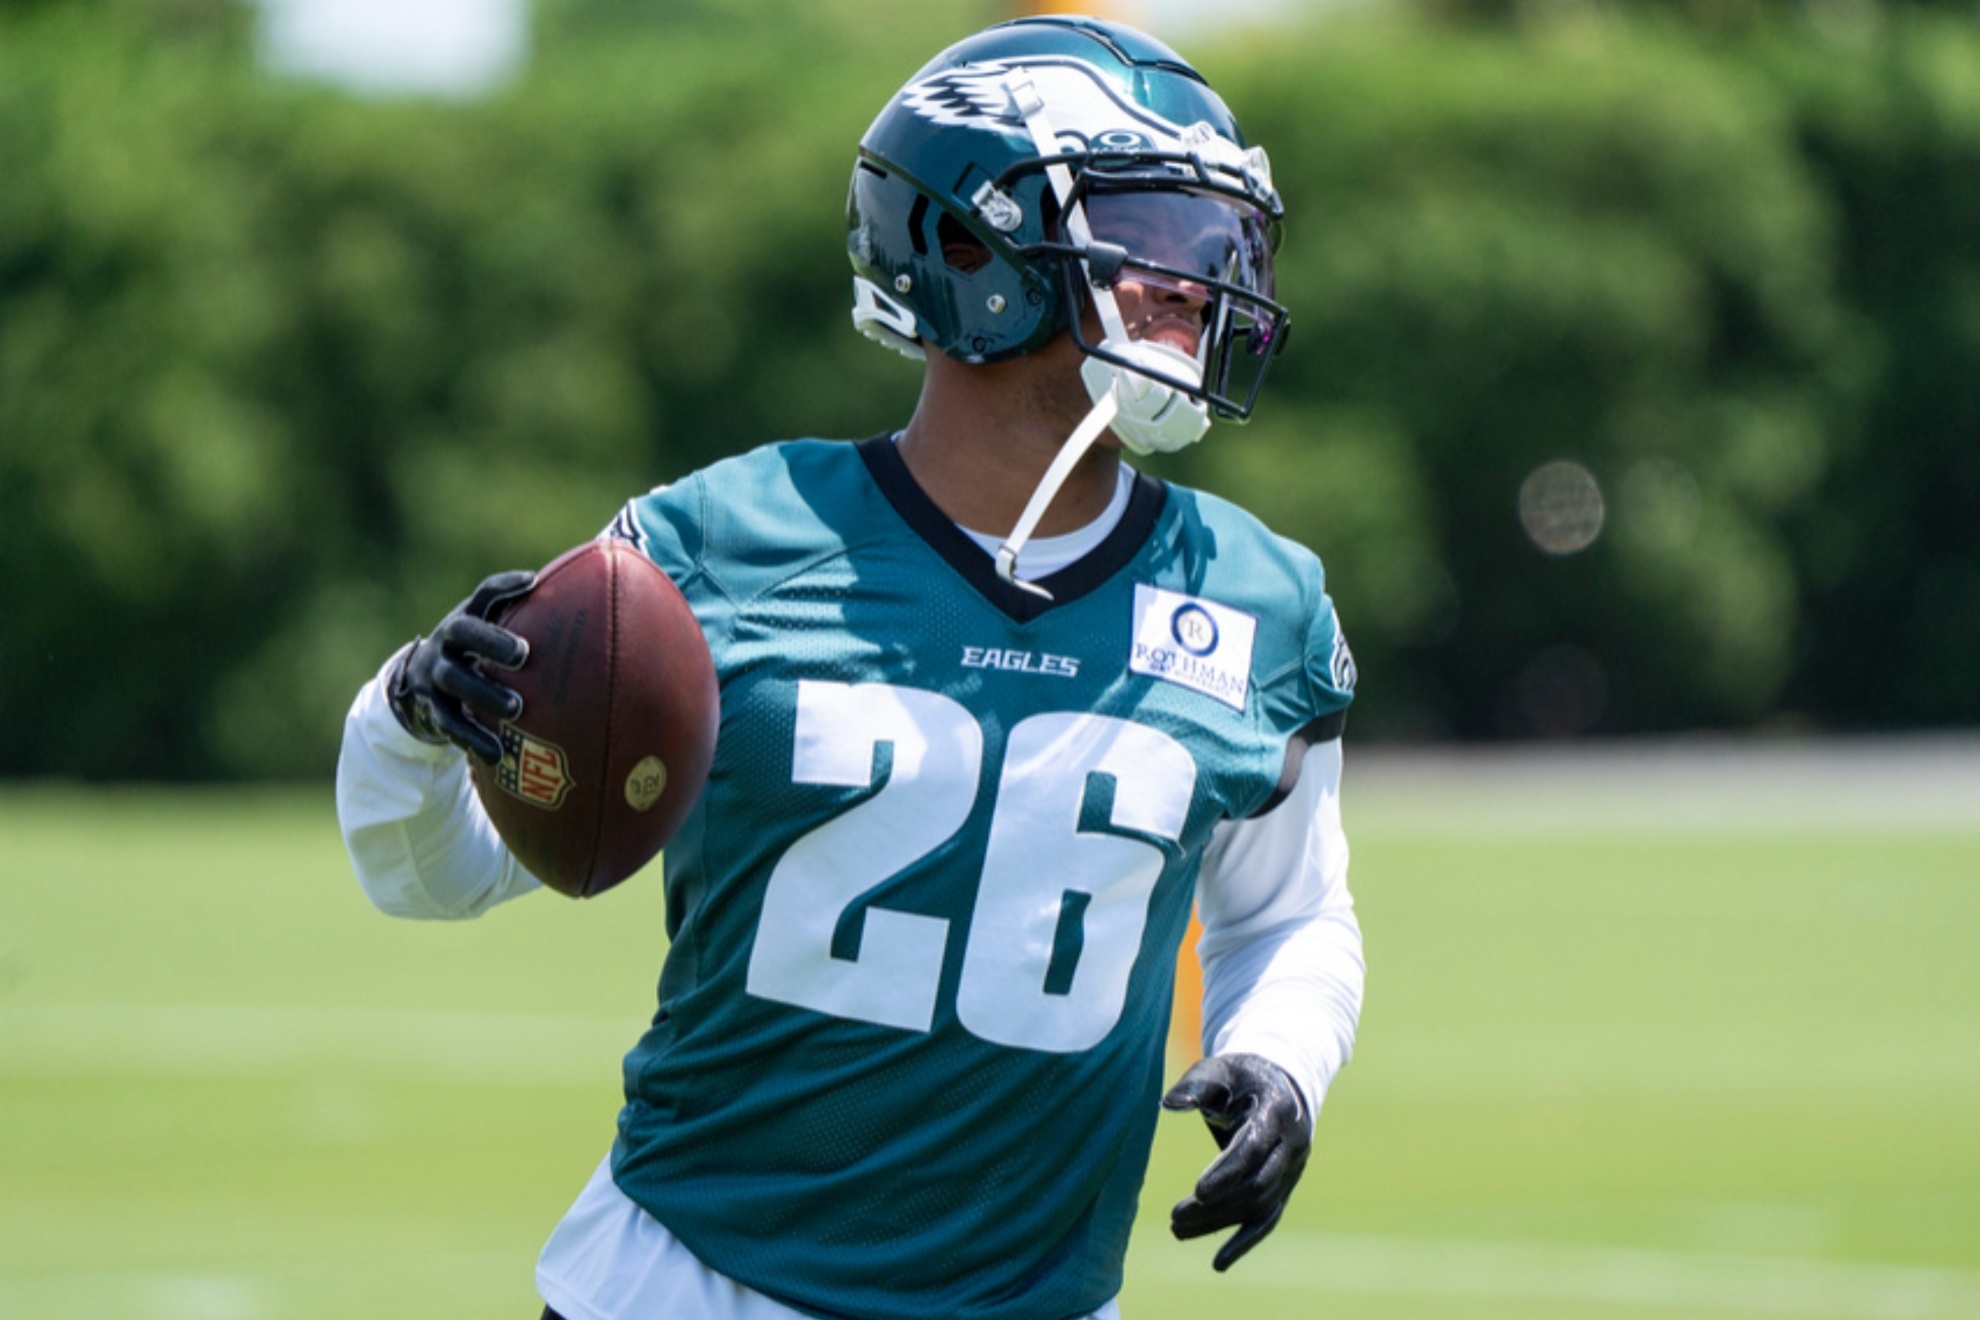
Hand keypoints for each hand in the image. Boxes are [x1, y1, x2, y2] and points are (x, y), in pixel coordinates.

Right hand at [387, 571, 534, 763]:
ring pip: (454, 681)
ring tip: (516, 709)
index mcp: (469, 616)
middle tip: (523, 655)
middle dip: (491, 641)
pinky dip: (473, 738)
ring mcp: (434, 674)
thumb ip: (533, 621)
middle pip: (462, 633)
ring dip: (483, 693)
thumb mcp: (496, 631)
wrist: (422, 682)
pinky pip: (449, 724)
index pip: (485, 593)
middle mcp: (446, 640)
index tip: (534, 581)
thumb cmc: (479, 653)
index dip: (506, 585)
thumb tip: (599, 607)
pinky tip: (498, 754)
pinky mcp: (431, 708)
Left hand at [1162, 1053, 1310, 1271]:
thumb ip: (1196, 1085)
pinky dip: (1244, 1242)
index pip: (1254, 1148)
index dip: (1228, 1171)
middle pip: (1257, 1184)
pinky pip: (1266, 1219)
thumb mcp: (1219, 1069)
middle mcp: (1292, 1145)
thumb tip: (1169, 1104)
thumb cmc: (1241, 1075)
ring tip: (1177, 1229)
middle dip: (1218, 1205)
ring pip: (1259, 1206)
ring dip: (1220, 1223)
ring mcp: (1292, 1170)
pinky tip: (1219, 1263)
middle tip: (1175, 1217)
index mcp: (1278, 1111)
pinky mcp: (1284, 1187)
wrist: (1281, 1083)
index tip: (1199, 1192)